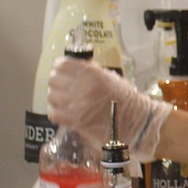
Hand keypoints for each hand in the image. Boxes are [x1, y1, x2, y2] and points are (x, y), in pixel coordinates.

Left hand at [47, 57, 172, 161]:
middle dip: (57, 82)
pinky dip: (55, 111)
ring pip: (52, 96)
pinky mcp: (75, 121)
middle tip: (62, 86)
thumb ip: (92, 71)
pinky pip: (54, 113)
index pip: (63, 65)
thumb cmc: (125, 99)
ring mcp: (77, 105)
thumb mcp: (110, 77)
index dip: (60, 67)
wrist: (135, 122)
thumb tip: (74, 67)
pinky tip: (62, 112)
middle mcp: (83, 88)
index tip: (61, 70)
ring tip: (62, 100)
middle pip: (54, 80)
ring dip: (55, 97)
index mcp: (92, 74)